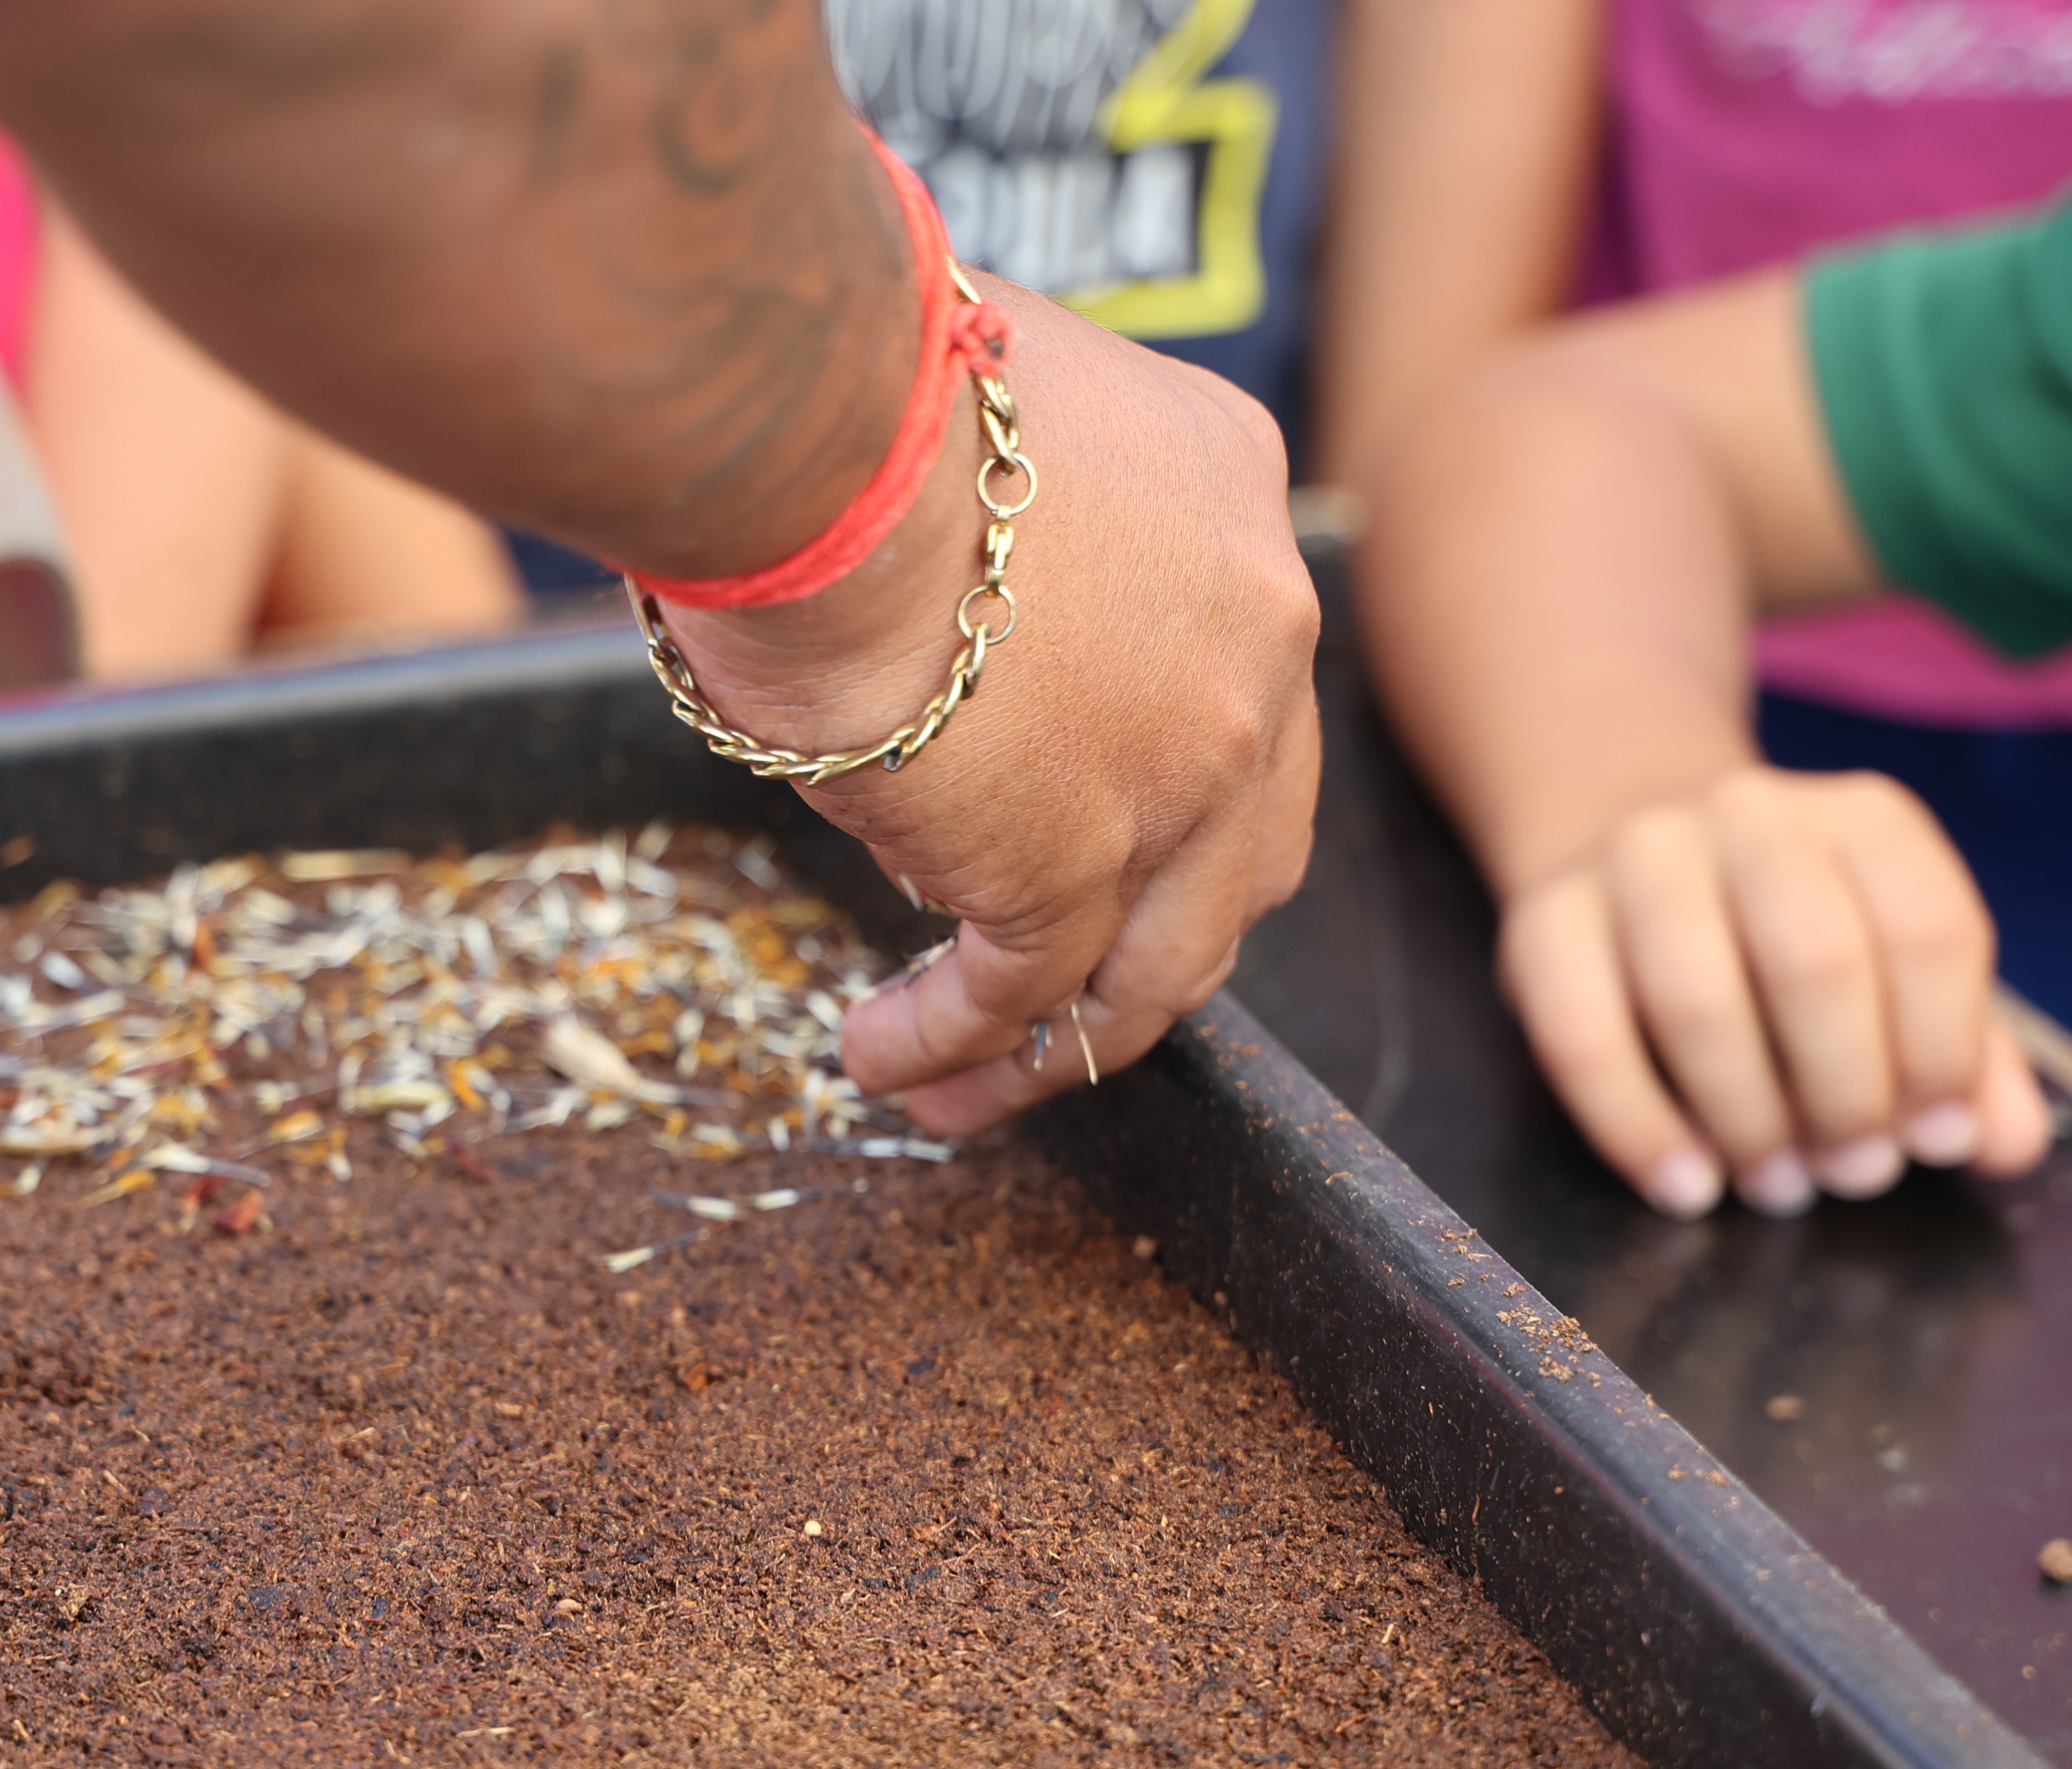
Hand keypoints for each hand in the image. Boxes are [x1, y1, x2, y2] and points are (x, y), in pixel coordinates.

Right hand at [660, 283, 1322, 1134]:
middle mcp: (1253, 648)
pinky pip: (1022, 994)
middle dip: (1150, 939)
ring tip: (961, 1086)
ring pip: (1152, 957)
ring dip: (1060, 1039)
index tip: (1078, 819)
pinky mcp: (1069, 860)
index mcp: (1234, 509)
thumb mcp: (985, 410)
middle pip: (1238, 852)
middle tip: (1063, 990)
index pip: (1235, 689)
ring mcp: (1179, 770)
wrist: (818, 422)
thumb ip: (994, 506)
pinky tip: (886, 1059)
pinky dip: (956, 1046)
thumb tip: (917, 581)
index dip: (1162, 778)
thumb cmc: (849, 379)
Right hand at [1496, 764, 2049, 1216]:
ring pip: (1696, 1003)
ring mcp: (1635, 859)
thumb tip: (2006, 1144)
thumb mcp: (1893, 971)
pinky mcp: (1542, 918)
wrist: (1633, 850)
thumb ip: (1964, 1054)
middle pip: (1815, 965)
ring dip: (1747, 1122)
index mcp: (1864, 818)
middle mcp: (1749, 814)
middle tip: (1852, 1174)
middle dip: (1846, 1097)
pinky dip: (1637, 1130)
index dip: (1944, 1054)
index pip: (1929, 930)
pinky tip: (1685, 1186)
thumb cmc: (1788, 938)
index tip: (1936, 1141)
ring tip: (1775, 1186)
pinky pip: (1582, 1039)